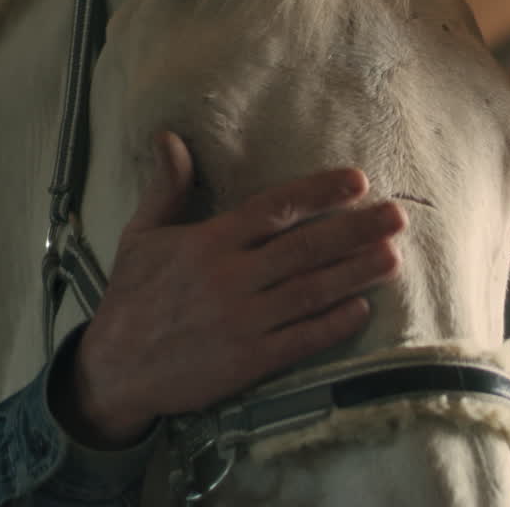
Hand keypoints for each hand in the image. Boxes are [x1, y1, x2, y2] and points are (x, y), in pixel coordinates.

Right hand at [54, 131, 402, 447]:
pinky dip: (333, 324)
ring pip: (310, 291)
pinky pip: (300, 339)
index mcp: (208, 243)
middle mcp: (229, 279)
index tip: (358, 181)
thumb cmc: (132, 298)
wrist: (113, 371)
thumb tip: (171, 138)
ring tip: (393, 257)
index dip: (319, 192)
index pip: (274, 209)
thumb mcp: (140, 237)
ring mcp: (241, 321)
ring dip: (355, 274)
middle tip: (397, 216)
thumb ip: (166, 189)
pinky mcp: (248, 361)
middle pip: (304, 248)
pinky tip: (362, 309)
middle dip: (355, 231)